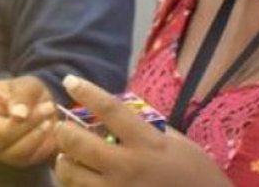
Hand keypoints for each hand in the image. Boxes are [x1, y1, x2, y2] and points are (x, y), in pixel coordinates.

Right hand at [0, 75, 57, 166]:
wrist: (54, 116)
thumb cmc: (32, 96)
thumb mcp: (29, 86)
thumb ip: (23, 95)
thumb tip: (16, 115)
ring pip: (7, 137)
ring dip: (33, 123)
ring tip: (46, 110)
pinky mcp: (12, 159)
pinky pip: (25, 151)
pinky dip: (41, 136)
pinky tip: (47, 127)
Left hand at [54, 75, 232, 186]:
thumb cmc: (197, 174)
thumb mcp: (178, 143)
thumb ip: (148, 127)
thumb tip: (120, 113)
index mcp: (147, 143)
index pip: (109, 110)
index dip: (87, 92)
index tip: (70, 81)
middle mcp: (128, 167)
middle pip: (79, 144)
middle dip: (63, 131)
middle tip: (61, 127)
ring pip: (72, 175)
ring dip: (64, 162)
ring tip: (67, 157)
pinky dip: (76, 185)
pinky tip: (80, 179)